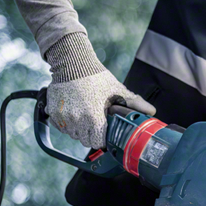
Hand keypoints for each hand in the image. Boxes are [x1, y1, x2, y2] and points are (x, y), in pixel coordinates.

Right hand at [44, 33, 154, 148]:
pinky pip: (61, 126)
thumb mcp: (117, 90)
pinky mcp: (53, 112)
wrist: (73, 63)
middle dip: (91, 135)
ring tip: (85, 116)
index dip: (102, 139)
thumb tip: (152, 111)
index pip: (97, 142)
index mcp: (94, 118)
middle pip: (84, 140)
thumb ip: (135, 103)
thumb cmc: (97, 77)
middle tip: (95, 124)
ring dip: (78, 130)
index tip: (104, 134)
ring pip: (72, 134)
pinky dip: (66, 123)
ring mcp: (63, 117)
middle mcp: (77, 120)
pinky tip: (74, 112)